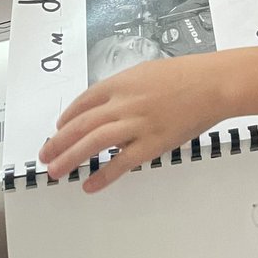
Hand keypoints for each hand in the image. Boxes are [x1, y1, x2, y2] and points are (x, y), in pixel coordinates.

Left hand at [39, 54, 226, 192]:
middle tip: (45, 155)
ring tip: (55, 170)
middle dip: (58, 141)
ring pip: (93, 143)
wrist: (213, 83)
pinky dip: (103, 175)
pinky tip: (89, 184)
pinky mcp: (151, 144)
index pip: (84, 102)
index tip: (57, 128)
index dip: (67, 117)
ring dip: (70, 157)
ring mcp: (136, 124)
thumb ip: (127, 89)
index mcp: (122, 82)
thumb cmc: (188, 75)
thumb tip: (111, 106)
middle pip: (81, 124)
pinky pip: (121, 163)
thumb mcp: (149, 72)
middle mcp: (124, 103)